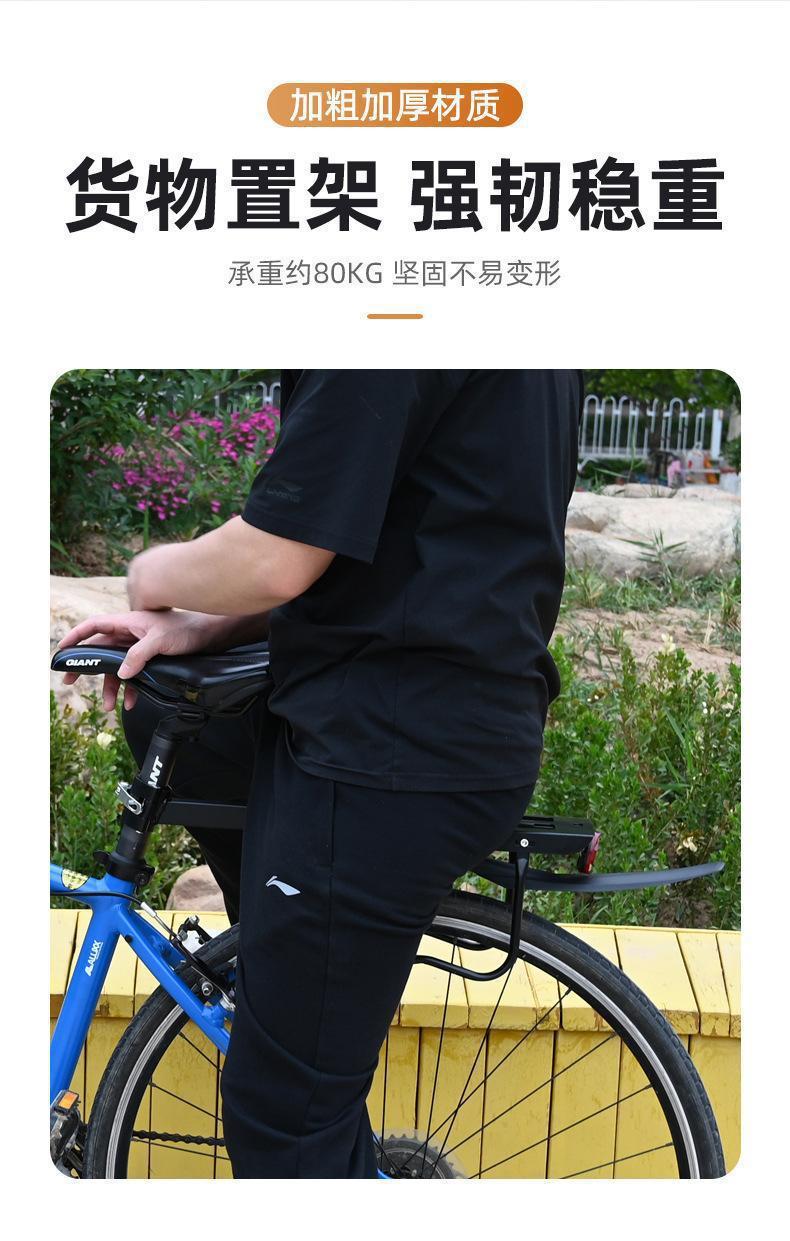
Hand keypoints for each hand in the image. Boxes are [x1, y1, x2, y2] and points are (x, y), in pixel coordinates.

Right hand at [57, 609, 229, 711]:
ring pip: (115, 667)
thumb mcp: (160, 641)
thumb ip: (139, 655)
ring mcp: (137, 646)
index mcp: (127, 622)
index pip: (94, 626)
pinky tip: (130, 703)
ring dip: (110, 686)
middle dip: (85, 667)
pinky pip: (131, 674)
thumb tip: (121, 673)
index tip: (62, 649)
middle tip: (70, 681)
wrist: (207, 635)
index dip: (76, 636)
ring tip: (108, 706)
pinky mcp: (147, 658)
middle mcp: (128, 634)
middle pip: (99, 650)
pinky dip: (129, 689)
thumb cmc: (185, 630)